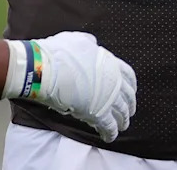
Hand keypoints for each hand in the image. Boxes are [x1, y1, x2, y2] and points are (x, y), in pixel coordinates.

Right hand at [7, 32, 136, 142]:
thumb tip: (93, 44)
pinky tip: (109, 137)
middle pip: (127, 97)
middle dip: (128, 106)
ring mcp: (107, 98)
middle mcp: (112, 81)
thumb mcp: (78, 40)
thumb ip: (89, 43)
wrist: (45, 69)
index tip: (130, 91)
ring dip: (122, 121)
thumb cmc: (59, 52)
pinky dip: (111, 133)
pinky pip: (109, 127)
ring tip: (122, 126)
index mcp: (109, 62)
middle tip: (128, 112)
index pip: (128, 75)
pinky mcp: (98, 114)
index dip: (130, 85)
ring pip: (121, 113)